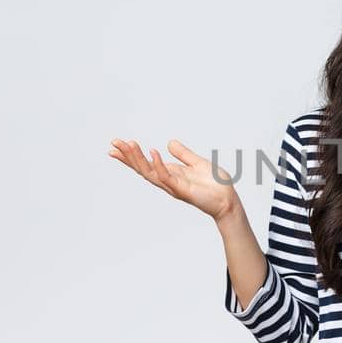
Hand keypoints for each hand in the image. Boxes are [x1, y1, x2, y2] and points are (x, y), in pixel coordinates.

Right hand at [108, 138, 239, 220]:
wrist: (228, 200)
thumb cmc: (214, 185)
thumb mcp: (197, 163)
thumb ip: (183, 154)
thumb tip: (169, 143)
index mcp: (170, 174)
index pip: (145, 164)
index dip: (130, 156)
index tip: (115, 146)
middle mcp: (168, 181)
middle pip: (142, 168)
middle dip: (127, 156)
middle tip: (113, 144)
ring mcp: (173, 186)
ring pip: (150, 172)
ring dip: (138, 159)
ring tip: (128, 145)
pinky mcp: (182, 189)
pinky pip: (167, 177)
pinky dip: (159, 165)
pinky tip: (153, 152)